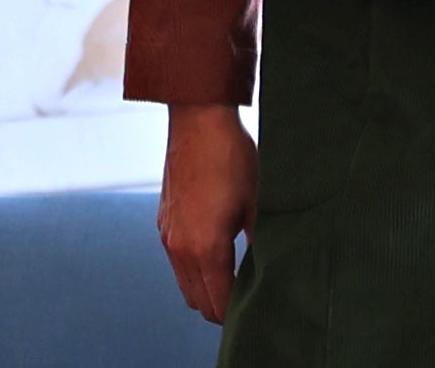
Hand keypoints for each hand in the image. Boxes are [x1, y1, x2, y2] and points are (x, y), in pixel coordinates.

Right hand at [158, 104, 257, 323]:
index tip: (256, 307)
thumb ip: (261, 241)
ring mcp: (168, 236)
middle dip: (221, 307)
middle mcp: (180, 249)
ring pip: (184, 284)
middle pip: (198, 302)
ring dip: (205, 289)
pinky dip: (193, 269)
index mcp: (206, 248)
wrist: (199, 120)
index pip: (218, 303)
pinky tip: (214, 251)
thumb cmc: (231, 156)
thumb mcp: (257, 201)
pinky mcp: (163, 222)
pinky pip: (176, 262)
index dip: (237, 312)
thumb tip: (271, 266)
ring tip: (233, 278)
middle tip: (247, 297)